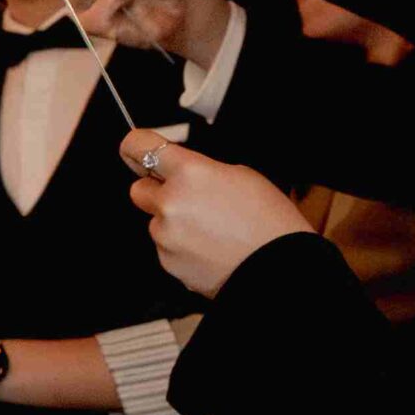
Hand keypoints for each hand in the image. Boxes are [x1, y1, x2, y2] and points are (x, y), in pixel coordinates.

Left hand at [120, 134, 310, 296]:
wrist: (278, 268)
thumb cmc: (268, 221)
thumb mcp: (240, 175)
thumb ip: (200, 171)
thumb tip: (180, 173)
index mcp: (189, 173)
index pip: (139, 146)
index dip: (136, 146)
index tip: (136, 149)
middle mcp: (170, 203)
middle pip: (138, 190)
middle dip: (157, 191)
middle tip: (188, 198)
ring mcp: (165, 236)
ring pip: (156, 222)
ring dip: (174, 223)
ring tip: (212, 230)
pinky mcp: (167, 262)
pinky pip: (166, 247)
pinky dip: (181, 247)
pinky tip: (210, 248)